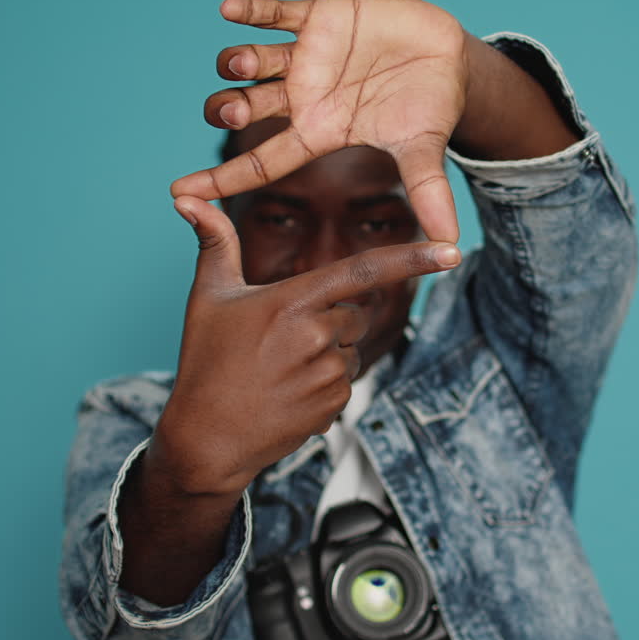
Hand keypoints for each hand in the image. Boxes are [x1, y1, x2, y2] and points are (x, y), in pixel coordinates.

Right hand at [149, 196, 460, 495]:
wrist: (207, 439)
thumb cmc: (205, 362)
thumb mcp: (207, 297)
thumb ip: (214, 243)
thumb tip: (187, 199)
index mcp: (291, 301)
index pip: (362, 271)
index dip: (411, 258)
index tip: (451, 249)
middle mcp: (316, 336)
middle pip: (353, 313)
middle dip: (330, 319)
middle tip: (282, 340)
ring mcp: (328, 374)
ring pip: (350, 349)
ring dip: (326, 354)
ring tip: (280, 371)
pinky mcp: (334, 406)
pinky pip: (346, 382)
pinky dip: (325, 385)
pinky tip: (288, 394)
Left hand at [170, 0, 469, 242]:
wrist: (445, 56)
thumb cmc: (428, 108)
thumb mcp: (424, 150)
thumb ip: (429, 193)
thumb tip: (450, 245)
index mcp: (317, 133)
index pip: (259, 163)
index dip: (219, 178)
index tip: (178, 193)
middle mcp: (301, 97)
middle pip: (243, 109)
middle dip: (228, 111)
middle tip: (234, 113)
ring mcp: (305, 57)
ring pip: (251, 61)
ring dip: (237, 62)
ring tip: (245, 64)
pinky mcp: (319, 18)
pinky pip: (274, 12)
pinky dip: (250, 10)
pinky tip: (229, 8)